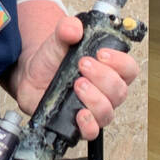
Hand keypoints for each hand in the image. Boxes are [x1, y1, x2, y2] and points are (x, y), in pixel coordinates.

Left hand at [13, 15, 138, 138]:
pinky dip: (88, 125)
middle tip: (82, 64)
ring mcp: (93, 109)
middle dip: (103, 76)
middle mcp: (106, 92)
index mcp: (109, 70)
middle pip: (120, 90)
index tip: (101, 53)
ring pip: (108, 111)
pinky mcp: (78, 123)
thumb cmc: (51, 59)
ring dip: (95, 98)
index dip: (120, 62)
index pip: (129, 69)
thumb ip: (67, 29)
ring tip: (77, 84)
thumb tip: (73, 28)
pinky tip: (80, 114)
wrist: (30, 75)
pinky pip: (92, 132)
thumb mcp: (58, 39)